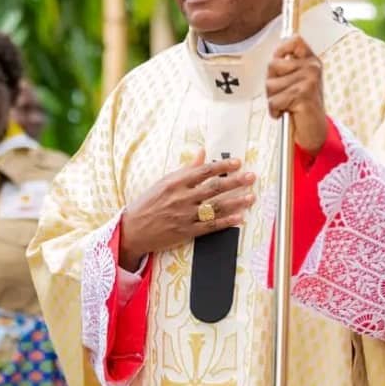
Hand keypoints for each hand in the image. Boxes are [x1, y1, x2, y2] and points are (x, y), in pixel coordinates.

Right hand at [119, 149, 255, 270]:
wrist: (132, 229)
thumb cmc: (148, 203)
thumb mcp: (164, 182)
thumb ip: (186, 169)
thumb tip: (202, 153)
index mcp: (175, 183)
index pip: (204, 171)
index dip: (222, 166)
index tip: (238, 162)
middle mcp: (181, 199)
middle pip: (214, 189)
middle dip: (235, 182)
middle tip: (251, 177)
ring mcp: (185, 216)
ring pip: (215, 207)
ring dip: (236, 202)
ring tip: (251, 197)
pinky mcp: (186, 232)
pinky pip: (210, 226)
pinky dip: (226, 222)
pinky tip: (240, 217)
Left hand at [266, 35, 326, 156]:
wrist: (315, 132)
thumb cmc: (302, 107)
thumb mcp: (297, 81)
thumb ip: (286, 67)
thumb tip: (274, 55)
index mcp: (311, 61)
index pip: (295, 40)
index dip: (281, 49)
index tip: (279, 61)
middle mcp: (312, 67)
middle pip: (273, 65)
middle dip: (271, 83)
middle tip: (283, 94)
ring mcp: (309, 80)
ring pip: (270, 84)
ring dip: (273, 99)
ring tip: (287, 104)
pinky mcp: (303, 94)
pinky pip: (274, 100)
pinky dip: (275, 111)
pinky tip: (287, 112)